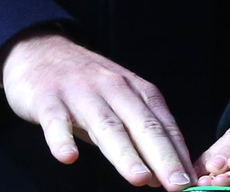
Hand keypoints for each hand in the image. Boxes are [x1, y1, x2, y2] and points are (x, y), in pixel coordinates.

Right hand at [0, 31, 195, 188]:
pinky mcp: (47, 98)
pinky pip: (55, 121)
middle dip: (162, 157)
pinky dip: (61, 139)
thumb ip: (136, 136)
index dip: (178, 154)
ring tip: (140, 178)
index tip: (191, 182)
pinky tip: (68, 157)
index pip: (163, 124)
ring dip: (125, 153)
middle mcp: (113, 88)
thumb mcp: (116, 104)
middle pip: (142, 125)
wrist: (39, 51)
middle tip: (177, 185)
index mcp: (135, 90)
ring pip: (106, 124)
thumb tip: (160, 176)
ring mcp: (80, 92)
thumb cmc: (85, 87)